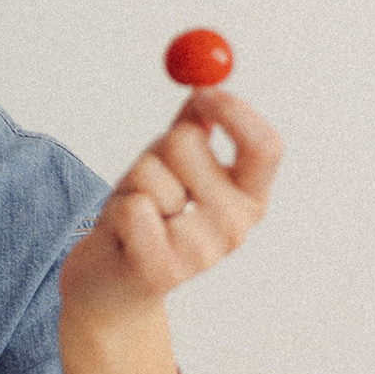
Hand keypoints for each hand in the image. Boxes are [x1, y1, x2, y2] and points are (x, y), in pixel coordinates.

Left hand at [59, 89, 281, 322]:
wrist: (109, 289)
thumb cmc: (141, 221)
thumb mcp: (170, 169)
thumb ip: (193, 128)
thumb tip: (204, 84)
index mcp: (249, 198)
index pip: (265, 146)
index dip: (235, 111)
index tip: (203, 92)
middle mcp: (235, 227)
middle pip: (190, 145)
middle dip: (155, 149)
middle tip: (145, 181)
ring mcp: (202, 253)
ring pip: (151, 174)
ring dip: (129, 185)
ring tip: (131, 215)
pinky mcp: (162, 270)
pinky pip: (131, 207)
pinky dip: (115, 212)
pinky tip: (120, 237)